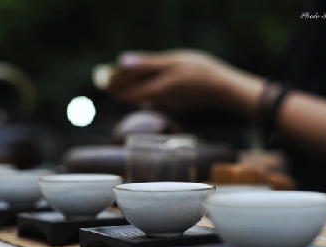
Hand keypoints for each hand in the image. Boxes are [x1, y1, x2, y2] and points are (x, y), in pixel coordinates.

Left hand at [108, 50, 234, 111]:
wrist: (221, 88)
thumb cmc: (199, 72)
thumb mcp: (171, 62)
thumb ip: (146, 64)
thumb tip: (121, 62)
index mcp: (154, 92)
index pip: (124, 93)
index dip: (112, 85)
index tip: (104, 76)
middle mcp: (157, 102)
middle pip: (131, 98)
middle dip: (119, 88)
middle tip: (111, 76)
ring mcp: (165, 105)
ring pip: (141, 100)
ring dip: (131, 90)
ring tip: (125, 77)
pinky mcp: (173, 105)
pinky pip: (151, 101)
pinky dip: (143, 92)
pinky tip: (145, 85)